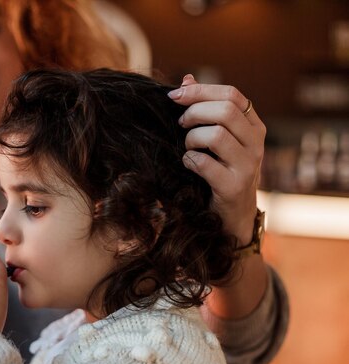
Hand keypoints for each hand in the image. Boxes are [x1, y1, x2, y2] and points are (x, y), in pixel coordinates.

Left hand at [168, 74, 265, 244]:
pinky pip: (205, 164)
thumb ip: (204, 109)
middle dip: (194, 113)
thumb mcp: (217, 140)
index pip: (232, 94)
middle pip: (225, 111)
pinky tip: (188, 164)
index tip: (174, 96)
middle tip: (180, 124)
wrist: (232, 216)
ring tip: (187, 147)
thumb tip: (186, 79)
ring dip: (192, 139)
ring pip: (216, 135)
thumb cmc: (220, 172)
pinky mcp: (234, 186)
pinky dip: (190, 160)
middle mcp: (256, 143)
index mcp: (253, 126)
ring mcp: (248, 165)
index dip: (201, 90)